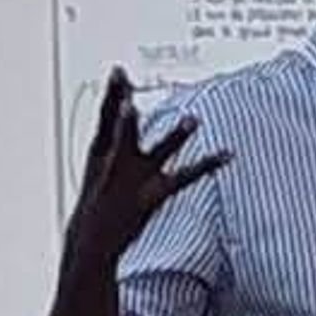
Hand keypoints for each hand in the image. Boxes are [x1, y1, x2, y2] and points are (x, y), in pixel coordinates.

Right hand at [62, 70, 228, 279]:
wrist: (88, 243)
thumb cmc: (95, 207)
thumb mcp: (95, 174)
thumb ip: (109, 148)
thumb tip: (114, 127)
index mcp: (100, 156)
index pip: (106, 118)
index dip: (114, 93)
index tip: (119, 72)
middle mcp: (116, 164)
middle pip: (122, 128)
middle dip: (124, 103)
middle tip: (128, 79)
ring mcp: (134, 181)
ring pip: (158, 152)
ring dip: (176, 137)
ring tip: (193, 121)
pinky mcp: (152, 196)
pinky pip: (185, 178)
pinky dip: (207, 166)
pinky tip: (226, 156)